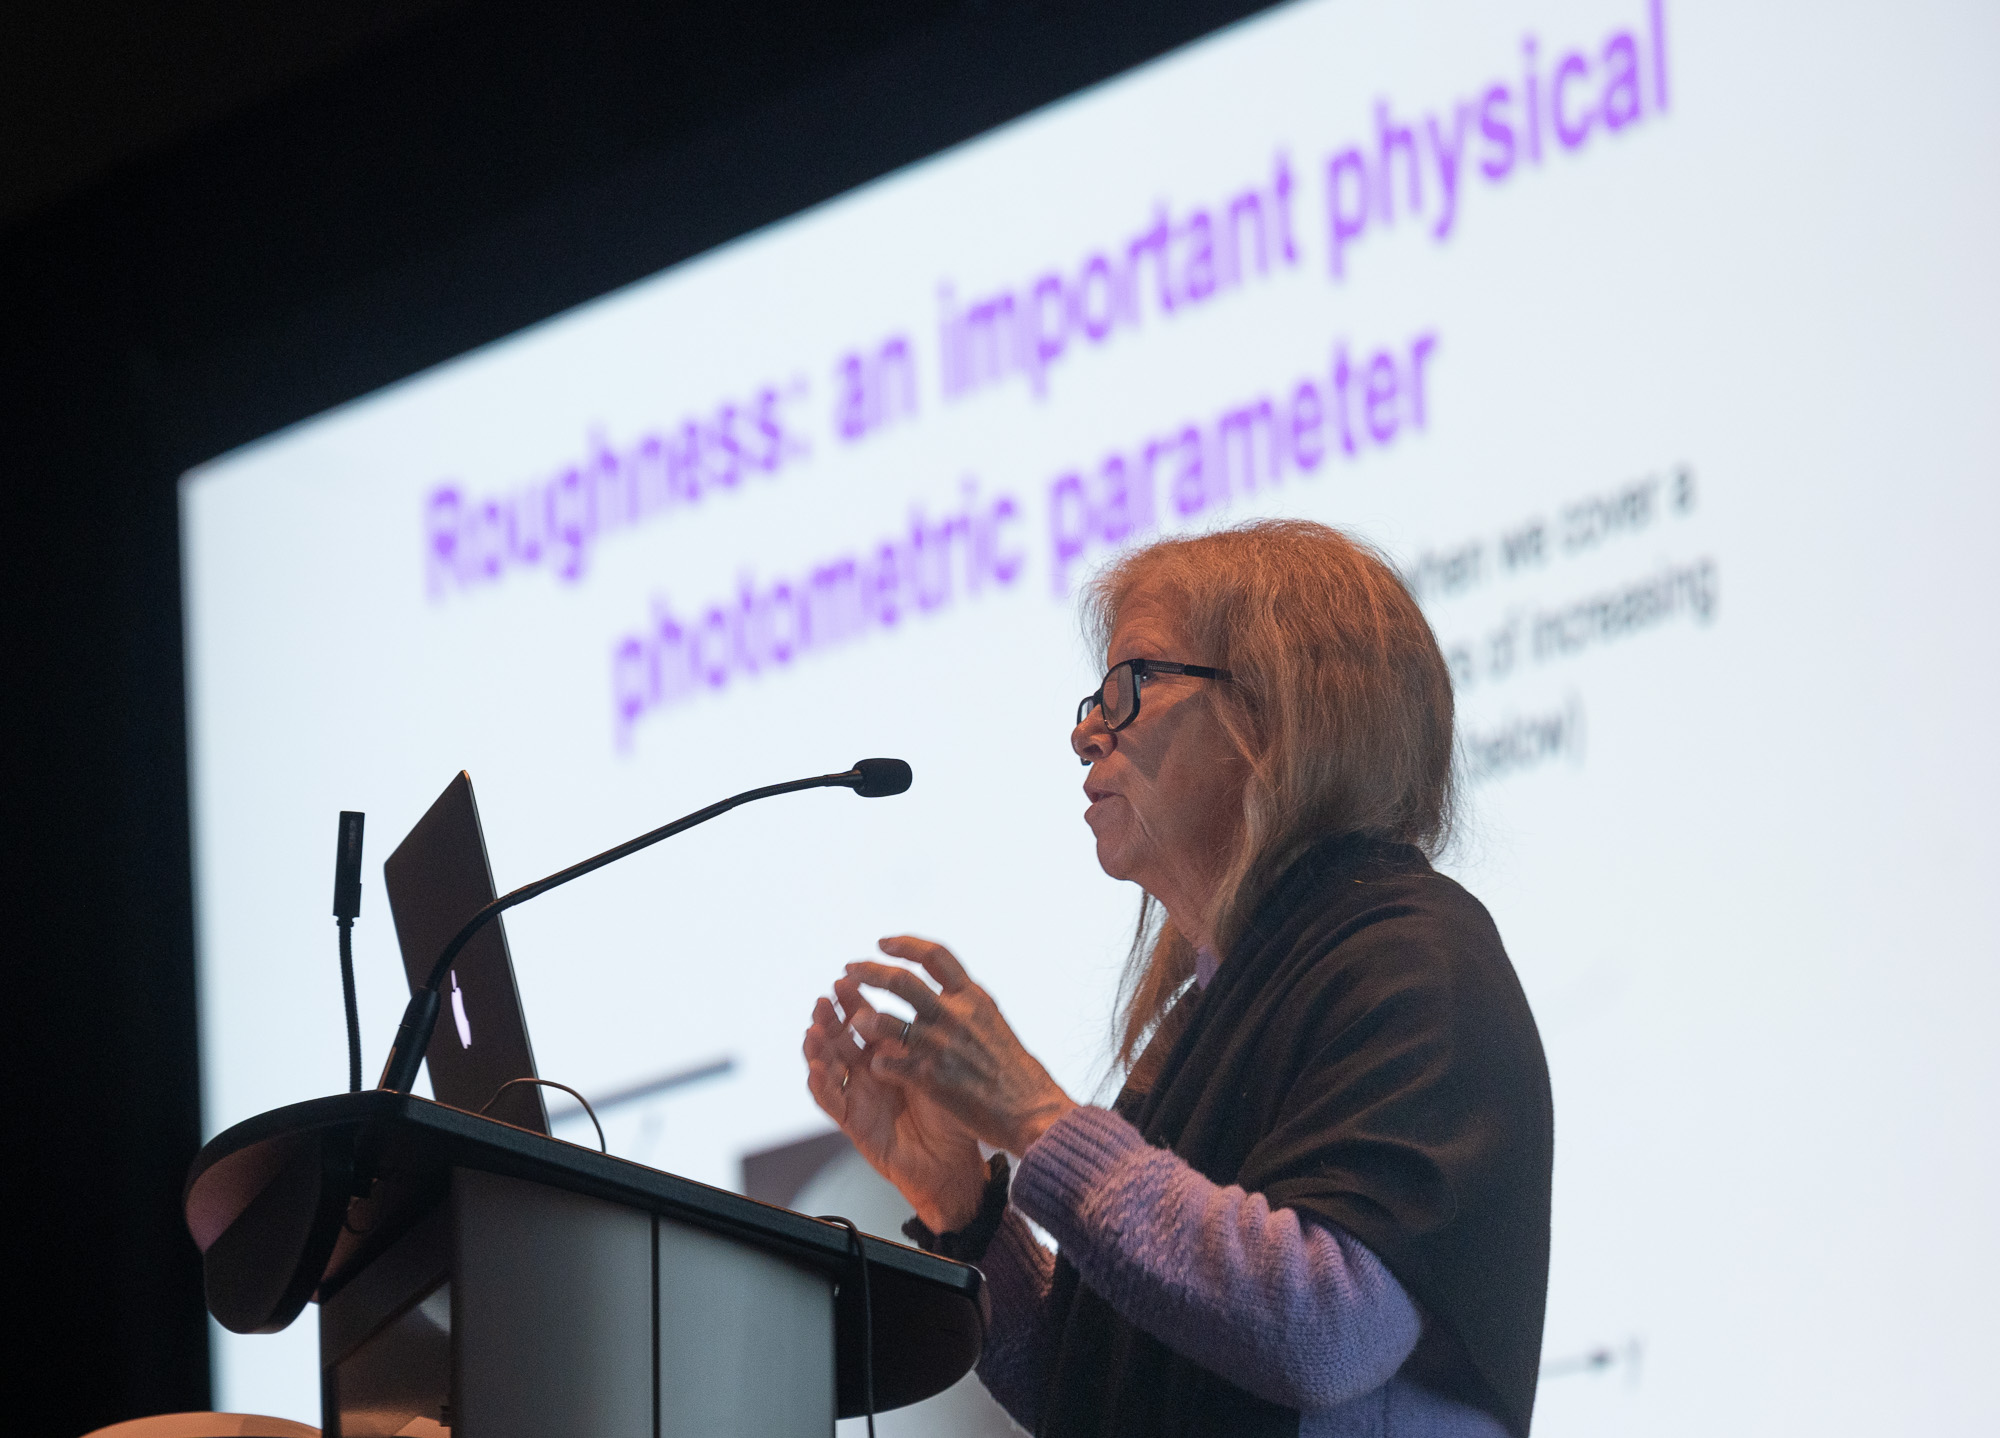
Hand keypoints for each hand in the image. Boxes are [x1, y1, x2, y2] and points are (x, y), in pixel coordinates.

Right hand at [804, 985, 986, 1231]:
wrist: (952, 1162)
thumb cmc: (952, 1115)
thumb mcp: (939, 1068)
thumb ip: (924, 1040)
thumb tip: (921, 999)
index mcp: (890, 1055)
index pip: (864, 1021)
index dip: (853, 1000)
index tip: (849, 975)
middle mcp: (869, 1071)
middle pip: (840, 1038)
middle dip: (831, 1016)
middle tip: (827, 997)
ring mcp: (858, 1095)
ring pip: (828, 1065)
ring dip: (818, 1046)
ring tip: (814, 1028)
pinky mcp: (852, 1122)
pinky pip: (830, 1102)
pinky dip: (820, 1084)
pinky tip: (816, 1068)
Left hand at [840, 935, 1077, 1155]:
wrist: (1031, 1110)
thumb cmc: (1013, 1070)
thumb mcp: (992, 1022)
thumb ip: (964, 1004)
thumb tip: (940, 988)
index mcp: (973, 997)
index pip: (935, 955)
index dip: (905, 944)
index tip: (882, 942)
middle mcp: (956, 1015)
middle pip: (901, 981)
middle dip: (869, 971)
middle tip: (849, 969)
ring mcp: (941, 1046)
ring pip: (885, 1021)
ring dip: (864, 1018)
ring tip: (853, 1020)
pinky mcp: (931, 1078)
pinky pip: (889, 1062)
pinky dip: (879, 1061)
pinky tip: (876, 1063)